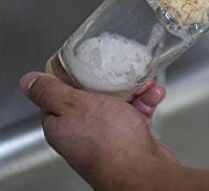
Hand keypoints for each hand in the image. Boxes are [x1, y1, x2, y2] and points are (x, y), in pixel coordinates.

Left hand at [19, 72, 176, 189]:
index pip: (61, 95)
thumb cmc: (109, 143)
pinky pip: (137, 114)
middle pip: (95, 96)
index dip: (74, 77)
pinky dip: (147, 103)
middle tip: (123, 71)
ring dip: (136, 91)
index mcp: (62, 124)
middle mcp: (83, 132)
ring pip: (120, 104)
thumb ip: (50, 92)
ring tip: (146, 84)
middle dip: (113, 81)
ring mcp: (108, 136)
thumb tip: (29, 81)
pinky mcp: (130, 138)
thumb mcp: (75, 105)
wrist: (142, 170)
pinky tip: (154, 96)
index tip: (87, 63)